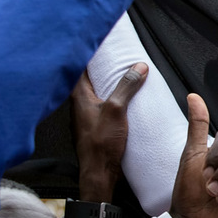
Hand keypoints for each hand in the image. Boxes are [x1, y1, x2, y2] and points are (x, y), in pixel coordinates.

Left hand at [71, 64, 147, 211]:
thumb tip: (138, 67)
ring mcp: (86, 116)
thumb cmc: (101, 143)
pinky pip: (101, 104)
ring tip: (123, 73)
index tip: (103, 43)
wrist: (98, 173)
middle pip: (88, 79)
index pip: (80, 68)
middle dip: (100, 67)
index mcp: (79, 97)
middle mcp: (79, 105)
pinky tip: (123, 99)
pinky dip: (110, 96)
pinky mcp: (94, 126)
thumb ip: (127, 86)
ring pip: (95, 92)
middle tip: (115, 55)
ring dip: (106, 82)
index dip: (90, 54)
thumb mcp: (117, 109)